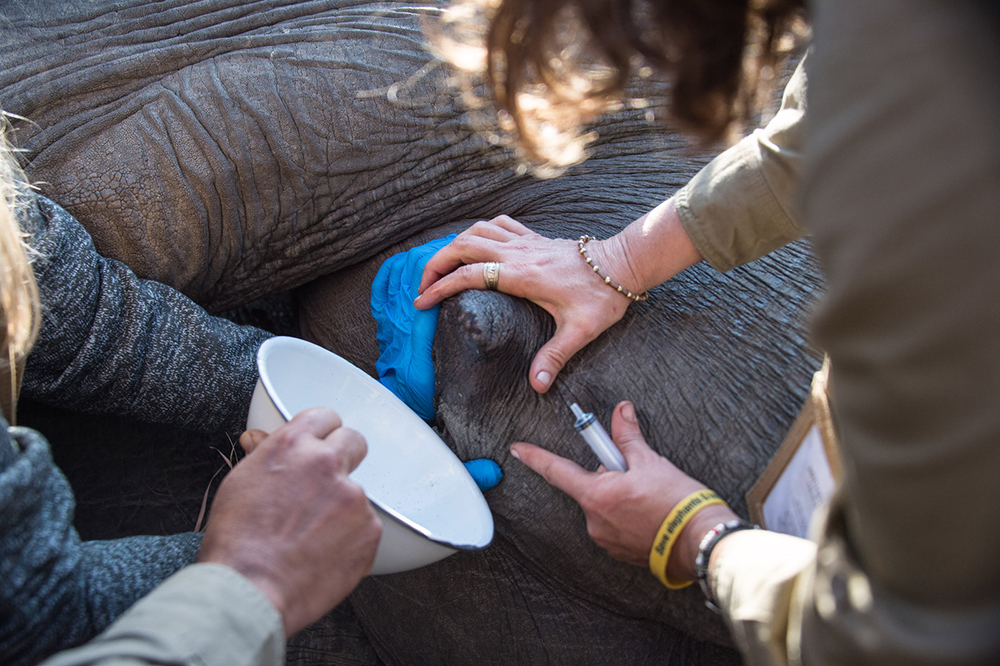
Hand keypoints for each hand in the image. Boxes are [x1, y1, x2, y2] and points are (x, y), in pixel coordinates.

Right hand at [199, 409, 381, 635]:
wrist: (249, 591)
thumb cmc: (235, 543)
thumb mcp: (240, 483)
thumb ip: (264, 455)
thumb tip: (258, 438)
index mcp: (292, 445)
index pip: (324, 417)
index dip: (322, 434)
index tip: (320, 446)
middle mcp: (327, 463)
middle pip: (353, 441)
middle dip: (342, 458)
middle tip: (324, 487)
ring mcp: (353, 497)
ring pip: (355, 492)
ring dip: (341, 508)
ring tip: (310, 538)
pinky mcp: (370, 530)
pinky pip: (364, 526)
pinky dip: (349, 539)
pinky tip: (323, 555)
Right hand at [413, 215, 640, 392]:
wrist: (622, 265)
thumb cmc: (602, 296)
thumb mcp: (580, 331)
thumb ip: (555, 357)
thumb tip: (538, 385)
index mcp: (522, 275)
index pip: (468, 275)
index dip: (440, 288)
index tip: (421, 302)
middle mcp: (519, 253)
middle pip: (462, 246)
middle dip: (435, 264)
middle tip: (423, 286)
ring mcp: (526, 242)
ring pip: (476, 231)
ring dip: (453, 245)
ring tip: (442, 266)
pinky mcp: (535, 238)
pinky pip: (498, 224)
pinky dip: (480, 230)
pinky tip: (476, 244)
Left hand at [510, 401, 735, 579]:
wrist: (700, 543)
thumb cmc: (677, 503)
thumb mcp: (651, 462)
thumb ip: (628, 436)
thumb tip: (621, 411)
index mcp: (596, 495)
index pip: (557, 470)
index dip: (535, 457)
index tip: (517, 449)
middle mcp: (594, 520)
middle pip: (590, 486)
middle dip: (610, 475)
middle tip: (638, 474)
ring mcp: (606, 540)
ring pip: (605, 506)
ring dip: (621, 496)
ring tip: (650, 497)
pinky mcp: (620, 553)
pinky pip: (616, 525)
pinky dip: (628, 515)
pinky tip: (651, 514)